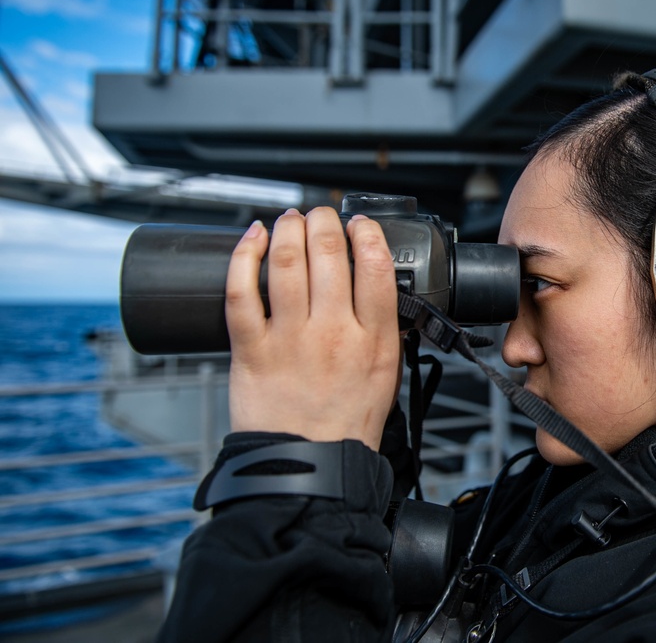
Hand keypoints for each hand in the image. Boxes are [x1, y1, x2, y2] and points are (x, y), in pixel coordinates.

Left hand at [224, 207, 400, 448]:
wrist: (309, 468)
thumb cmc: (346, 427)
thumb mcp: (386, 375)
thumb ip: (381, 332)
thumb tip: (372, 292)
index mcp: (373, 340)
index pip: (375, 267)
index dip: (366, 234)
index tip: (360, 224)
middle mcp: (333, 333)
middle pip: (327, 255)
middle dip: (323, 221)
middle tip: (320, 215)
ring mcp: (290, 339)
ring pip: (285, 263)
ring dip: (287, 229)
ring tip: (289, 220)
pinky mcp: (252, 350)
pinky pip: (241, 292)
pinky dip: (243, 256)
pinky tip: (251, 238)